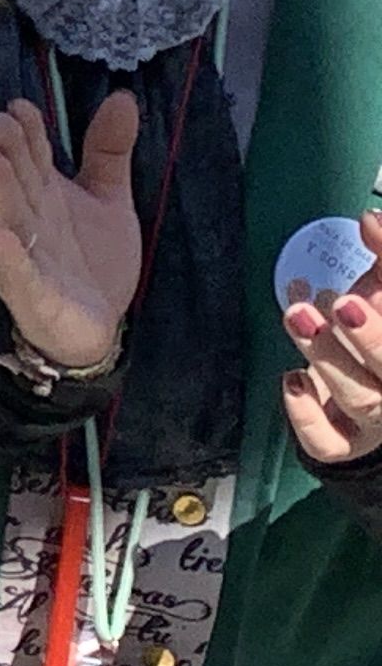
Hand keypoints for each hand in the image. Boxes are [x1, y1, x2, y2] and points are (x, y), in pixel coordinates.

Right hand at [0, 92, 139, 373]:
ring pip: (10, 219)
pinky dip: (8, 256)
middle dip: (8, 153)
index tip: (19, 105)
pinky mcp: (33, 293)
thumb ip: (108, 151)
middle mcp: (31, 220)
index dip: (28, 132)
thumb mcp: (109, 199)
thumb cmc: (94, 259)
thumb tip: (120, 95)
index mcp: (46, 195)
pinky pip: (18, 273)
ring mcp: (28, 256)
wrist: (93, 327)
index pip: (34, 157)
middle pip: (18, 182)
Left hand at [281, 206, 381, 466]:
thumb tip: (371, 218)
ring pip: (362, 400)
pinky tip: (292, 380)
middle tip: (342, 303)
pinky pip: (327, 443)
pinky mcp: (344, 447)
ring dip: (329, 358)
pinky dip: (307, 416)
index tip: (370, 271)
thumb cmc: (377, 342)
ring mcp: (377, 424)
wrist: (371, 402)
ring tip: (299, 315)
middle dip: (372, 338)